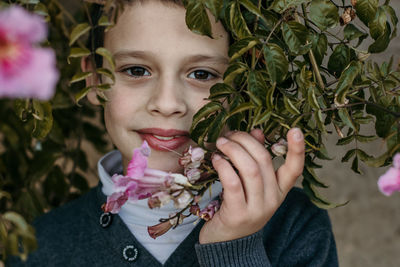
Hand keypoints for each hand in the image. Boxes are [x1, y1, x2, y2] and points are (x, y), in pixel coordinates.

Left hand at [199, 128, 304, 243]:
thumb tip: (257, 132)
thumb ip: (255, 159)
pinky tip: (216, 159)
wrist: (228, 244)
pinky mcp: (238, 214)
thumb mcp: (252, 186)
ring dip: (233, 150)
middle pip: (264, 161)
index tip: (295, 130)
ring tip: (221, 143)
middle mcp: (272, 200)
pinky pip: (233, 183)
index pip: (294, 169)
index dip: (297, 150)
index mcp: (280, 191)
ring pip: (250, 169)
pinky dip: (224, 166)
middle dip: (246, 141)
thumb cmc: (239, 208)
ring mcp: (257, 208)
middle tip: (229, 134)